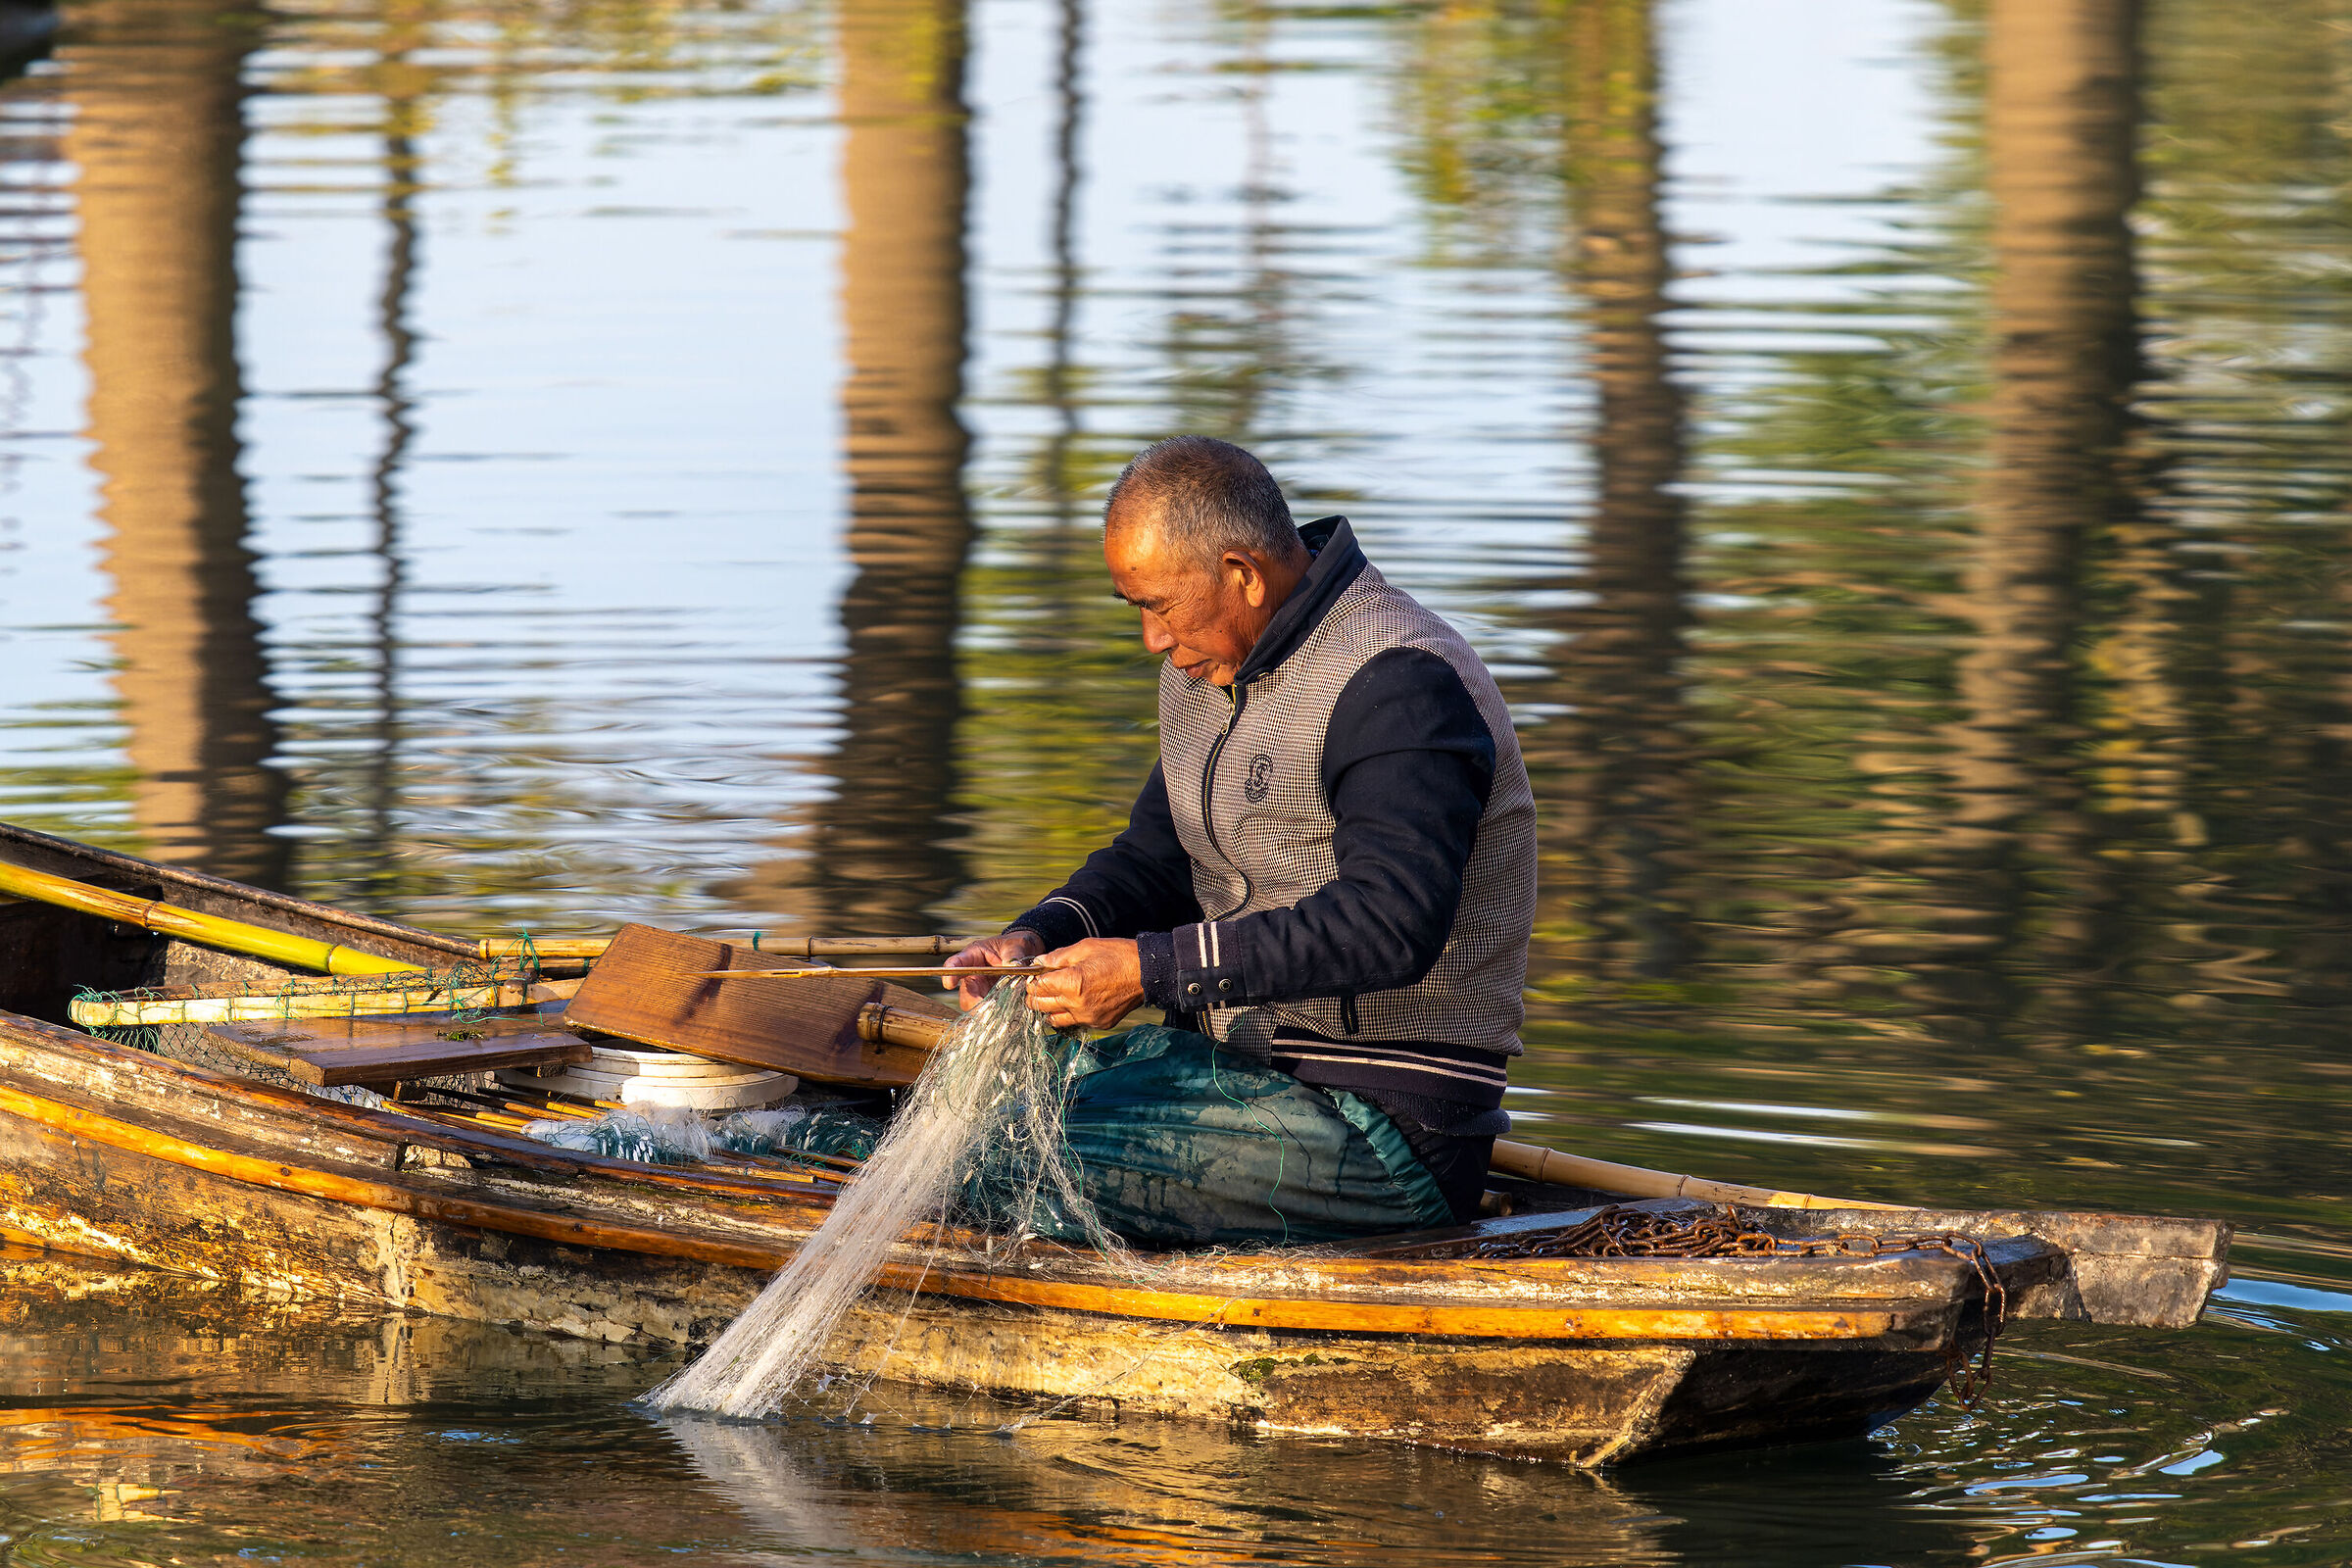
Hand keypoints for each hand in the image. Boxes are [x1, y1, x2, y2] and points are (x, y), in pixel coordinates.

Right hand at [943, 930, 1045, 1010]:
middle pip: (965, 994)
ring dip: (987, 1013)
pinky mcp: (991, 1000)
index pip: (955, 964)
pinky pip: (989, 1012)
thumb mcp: (1016, 945)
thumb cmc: (1015, 945)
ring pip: (975, 1007)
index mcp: (973, 956)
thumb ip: (1014, 955)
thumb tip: (1014, 967)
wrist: (1025, 953)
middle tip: (988, 1011)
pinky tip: (1008, 1016)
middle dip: (974, 1004)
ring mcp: (981, 990)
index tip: (948, 984)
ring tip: (1002, 1015)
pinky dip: (997, 1016)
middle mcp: (973, 975)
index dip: (950, 974)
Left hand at [1024, 938, 1144, 1031]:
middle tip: (1037, 987)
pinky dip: (1069, 1014)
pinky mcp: (1099, 1024)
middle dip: (1035, 995)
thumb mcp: (1086, 947)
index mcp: (1072, 983)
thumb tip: (1038, 962)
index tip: (1033, 975)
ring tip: (1052, 997)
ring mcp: (1088, 1018)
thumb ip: (1059, 957)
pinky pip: (1075, 1022)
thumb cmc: (1118, 956)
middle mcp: (1077, 1005)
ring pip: (1054, 1019)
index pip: (1038, 987)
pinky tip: (1073, 1002)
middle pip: (1041, 1005)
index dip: (1032, 980)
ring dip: (1049, 1008)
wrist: (1147, 973)